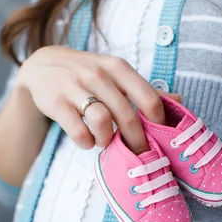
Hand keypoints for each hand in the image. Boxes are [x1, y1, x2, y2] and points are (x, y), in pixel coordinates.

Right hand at [17, 46, 181, 152]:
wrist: (42, 67)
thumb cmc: (88, 75)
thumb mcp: (115, 75)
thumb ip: (144, 90)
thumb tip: (179, 101)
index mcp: (118, 67)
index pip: (148, 97)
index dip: (157, 123)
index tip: (158, 138)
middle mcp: (98, 74)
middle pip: (127, 115)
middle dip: (136, 141)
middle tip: (137, 154)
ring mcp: (75, 87)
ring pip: (102, 122)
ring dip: (108, 140)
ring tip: (105, 143)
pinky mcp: (56, 102)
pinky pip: (78, 131)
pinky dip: (86, 142)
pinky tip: (86, 141)